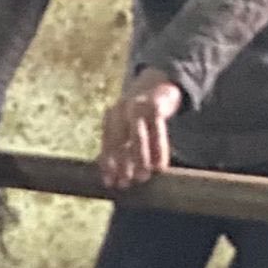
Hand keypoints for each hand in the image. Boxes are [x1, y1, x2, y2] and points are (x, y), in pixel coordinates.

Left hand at [100, 71, 183, 189]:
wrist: (159, 83)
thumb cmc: (138, 114)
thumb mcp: (124, 127)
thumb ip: (118, 148)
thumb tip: (108, 180)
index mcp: (111, 117)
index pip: (107, 143)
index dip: (107, 164)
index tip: (109, 183)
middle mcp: (122, 109)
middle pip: (119, 140)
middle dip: (121, 163)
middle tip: (125, 184)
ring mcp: (139, 105)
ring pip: (138, 136)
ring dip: (140, 158)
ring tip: (143, 178)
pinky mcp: (156, 104)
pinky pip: (157, 130)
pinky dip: (158, 150)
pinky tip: (160, 166)